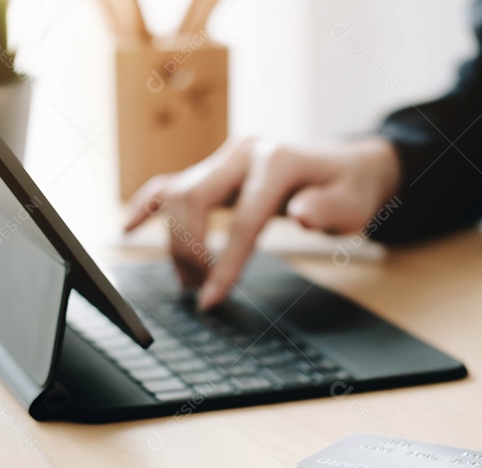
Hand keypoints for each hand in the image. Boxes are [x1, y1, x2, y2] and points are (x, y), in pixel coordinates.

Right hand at [123, 137, 400, 309]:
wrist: (347, 165)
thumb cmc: (350, 189)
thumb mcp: (354, 204)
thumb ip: (329, 210)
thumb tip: (303, 215)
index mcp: (277, 161)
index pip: (242, 219)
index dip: (224, 263)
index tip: (210, 300)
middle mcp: (244, 152)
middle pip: (194, 199)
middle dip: (190, 250)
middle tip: (198, 291)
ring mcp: (224, 157)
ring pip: (177, 194)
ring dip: (175, 241)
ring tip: (188, 281)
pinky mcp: (214, 167)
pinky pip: (171, 184)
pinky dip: (148, 207)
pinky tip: (128, 229)